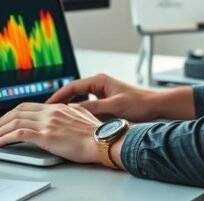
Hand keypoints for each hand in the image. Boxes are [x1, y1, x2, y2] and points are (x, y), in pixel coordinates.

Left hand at [0, 102, 101, 163]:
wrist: (103, 141)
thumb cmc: (97, 133)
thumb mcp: (82, 116)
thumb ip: (70, 113)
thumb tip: (67, 114)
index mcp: (57, 107)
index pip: (27, 106)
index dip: (12, 114)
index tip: (5, 122)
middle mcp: (50, 112)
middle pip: (17, 111)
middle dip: (1, 121)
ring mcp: (47, 123)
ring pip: (14, 121)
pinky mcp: (46, 136)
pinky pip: (19, 134)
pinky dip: (5, 137)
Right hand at [46, 73, 192, 121]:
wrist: (155, 106)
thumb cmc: (139, 103)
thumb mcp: (113, 106)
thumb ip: (93, 108)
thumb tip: (74, 111)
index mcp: (99, 81)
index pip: (72, 87)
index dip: (59, 96)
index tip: (48, 104)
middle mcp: (99, 86)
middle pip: (74, 93)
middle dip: (61, 102)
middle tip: (48, 112)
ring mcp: (103, 95)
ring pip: (80, 101)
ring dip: (70, 109)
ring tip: (57, 119)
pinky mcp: (106, 104)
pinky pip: (88, 108)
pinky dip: (80, 114)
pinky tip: (75, 123)